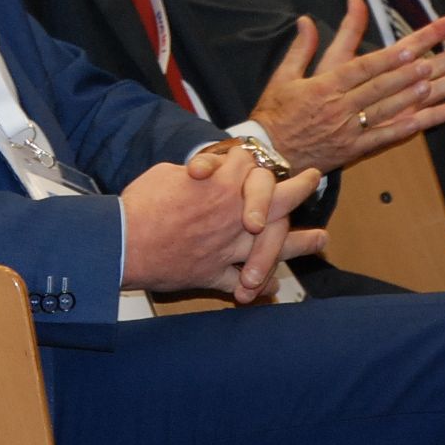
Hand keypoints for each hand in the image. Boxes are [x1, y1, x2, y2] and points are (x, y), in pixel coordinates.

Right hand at [120, 147, 323, 301]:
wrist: (124, 242)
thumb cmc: (140, 203)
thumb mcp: (167, 173)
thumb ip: (195, 175)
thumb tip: (203, 175)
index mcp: (222, 185)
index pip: (251, 165)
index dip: (257, 159)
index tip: (265, 157)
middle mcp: (233, 216)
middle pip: (279, 201)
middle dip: (300, 188)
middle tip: (314, 180)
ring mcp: (228, 248)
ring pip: (273, 246)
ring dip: (299, 244)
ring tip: (320, 240)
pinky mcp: (214, 273)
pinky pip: (244, 281)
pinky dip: (259, 286)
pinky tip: (271, 287)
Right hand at [249, 0, 444, 173]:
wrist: (266, 158)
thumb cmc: (273, 115)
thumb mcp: (281, 78)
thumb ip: (300, 48)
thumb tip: (306, 19)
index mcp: (324, 86)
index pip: (365, 66)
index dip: (393, 56)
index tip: (419, 44)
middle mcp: (342, 108)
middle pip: (391, 84)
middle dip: (428, 65)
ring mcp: (352, 130)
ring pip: (397, 108)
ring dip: (431, 93)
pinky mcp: (356, 149)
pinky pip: (389, 136)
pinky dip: (414, 126)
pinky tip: (437, 115)